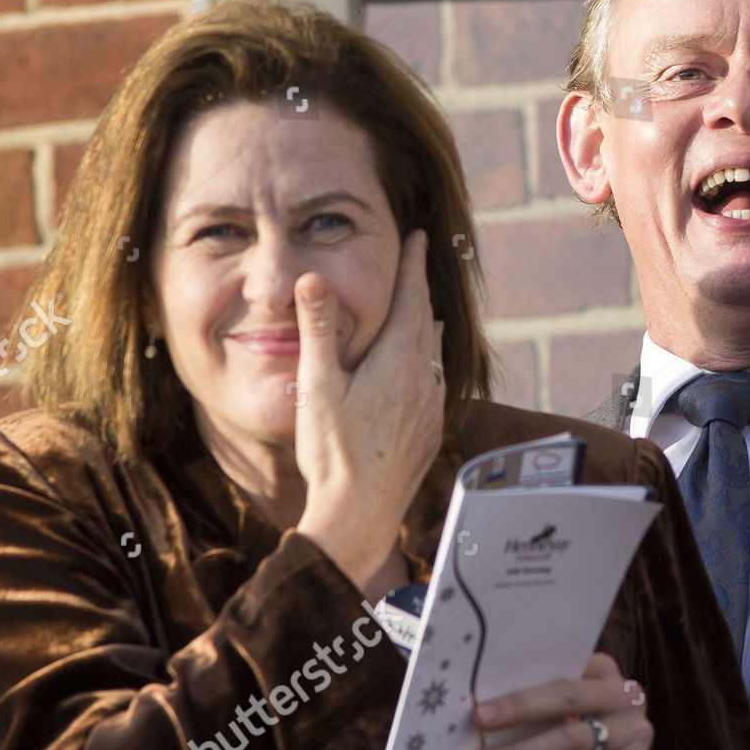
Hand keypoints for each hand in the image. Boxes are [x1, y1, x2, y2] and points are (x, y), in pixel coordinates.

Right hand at [294, 230, 445, 589]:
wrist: (361, 513)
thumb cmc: (333, 452)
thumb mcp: (318, 384)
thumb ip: (319, 329)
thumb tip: (313, 277)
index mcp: (397, 360)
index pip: (410, 297)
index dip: (412, 264)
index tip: (416, 236)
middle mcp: (424, 379)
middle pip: (425, 320)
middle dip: (420, 288)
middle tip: (418, 260)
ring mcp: (431, 406)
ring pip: (434, 351)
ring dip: (426, 324)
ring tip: (424, 308)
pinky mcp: (430, 430)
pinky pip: (436, 381)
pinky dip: (429, 360)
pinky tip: (425, 368)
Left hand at [468, 653, 656, 749]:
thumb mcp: (561, 718)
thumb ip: (537, 702)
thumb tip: (480, 700)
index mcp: (605, 672)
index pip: (564, 662)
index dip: (523, 672)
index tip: (482, 683)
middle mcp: (626, 697)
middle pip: (568, 696)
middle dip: (518, 708)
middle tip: (478, 718)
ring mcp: (633, 734)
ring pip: (568, 740)